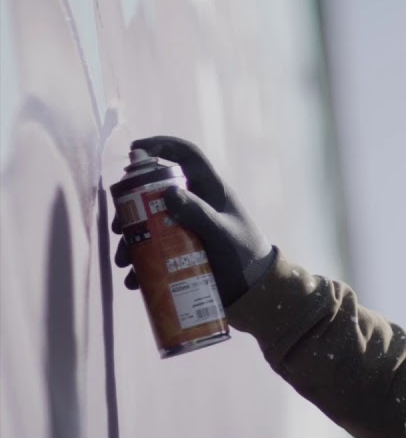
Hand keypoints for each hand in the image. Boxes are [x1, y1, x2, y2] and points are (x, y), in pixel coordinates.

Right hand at [113, 135, 275, 306]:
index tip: (134, 151)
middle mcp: (196, 205)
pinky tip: (134, 280)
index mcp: (211, 191)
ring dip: (130, 241)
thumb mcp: (222, 233)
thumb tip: (167, 191)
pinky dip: (140, 264)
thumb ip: (199, 213)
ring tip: (123, 261)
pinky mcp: (181, 251)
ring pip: (149, 224)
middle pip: (155, 192)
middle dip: (131, 207)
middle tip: (118, 226)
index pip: (187, 157)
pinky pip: (153, 252)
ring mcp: (186, 228)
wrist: (255, 292)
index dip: (163, 146)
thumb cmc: (245, 255)